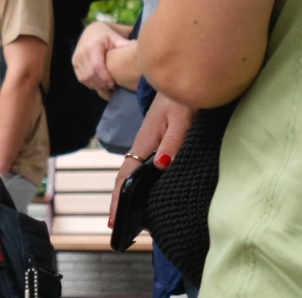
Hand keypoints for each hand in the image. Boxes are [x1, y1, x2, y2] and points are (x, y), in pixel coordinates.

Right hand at [73, 21, 129, 97]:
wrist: (92, 31)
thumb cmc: (107, 36)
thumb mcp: (117, 38)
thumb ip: (125, 46)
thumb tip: (142, 53)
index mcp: (92, 46)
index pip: (96, 66)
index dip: (104, 78)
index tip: (113, 84)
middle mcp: (81, 52)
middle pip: (89, 75)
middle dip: (101, 84)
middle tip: (112, 87)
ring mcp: (76, 58)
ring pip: (84, 78)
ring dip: (96, 85)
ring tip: (107, 86)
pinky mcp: (74, 63)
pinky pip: (81, 78)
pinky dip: (90, 83)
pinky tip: (99, 84)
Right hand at [108, 93, 195, 227]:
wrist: (186, 74)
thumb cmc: (184, 97)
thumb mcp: (182, 121)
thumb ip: (172, 143)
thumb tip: (160, 166)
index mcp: (144, 141)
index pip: (125, 175)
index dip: (118, 198)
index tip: (115, 221)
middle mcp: (143, 143)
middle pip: (125, 176)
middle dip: (120, 201)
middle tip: (122, 227)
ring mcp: (149, 141)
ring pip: (134, 171)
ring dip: (130, 192)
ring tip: (133, 215)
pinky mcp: (158, 139)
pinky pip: (143, 165)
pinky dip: (140, 181)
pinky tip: (147, 189)